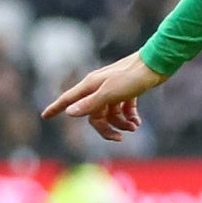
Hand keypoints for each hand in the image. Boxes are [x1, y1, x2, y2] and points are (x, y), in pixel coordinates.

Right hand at [42, 51, 164, 140]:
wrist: (157, 64)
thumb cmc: (132, 77)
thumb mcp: (110, 93)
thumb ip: (90, 104)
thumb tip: (70, 112)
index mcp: (91, 85)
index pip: (69, 99)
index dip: (56, 107)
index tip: (45, 116)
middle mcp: (99, 87)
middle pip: (94, 114)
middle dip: (106, 128)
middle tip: (120, 138)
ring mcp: (113, 89)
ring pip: (110, 113)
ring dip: (121, 123)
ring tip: (134, 127)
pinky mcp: (127, 91)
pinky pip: (123, 109)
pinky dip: (129, 117)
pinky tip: (137, 123)